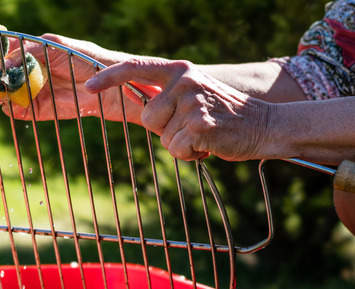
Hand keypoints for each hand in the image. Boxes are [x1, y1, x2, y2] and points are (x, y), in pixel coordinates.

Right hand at [0, 34, 154, 123]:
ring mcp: (28, 91)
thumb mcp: (57, 47)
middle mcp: (25, 71)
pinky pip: (14, 110)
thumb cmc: (86, 60)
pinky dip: (7, 107)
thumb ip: (31, 50)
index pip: (1, 49)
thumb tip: (5, 60)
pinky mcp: (34, 110)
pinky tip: (7, 103)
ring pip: (0, 93)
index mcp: (29, 50)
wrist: (107, 88)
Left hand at [85, 57, 272, 160]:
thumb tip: (136, 104)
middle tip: (193, 126)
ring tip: (204, 134)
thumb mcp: (194, 95)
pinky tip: (210, 144)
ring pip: (162, 137)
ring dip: (180, 144)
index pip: (136, 68)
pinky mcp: (198, 125)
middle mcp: (184, 81)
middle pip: (148, 118)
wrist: (266, 126)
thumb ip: (168, 96)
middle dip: (166, 130)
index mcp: (180, 70)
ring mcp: (191, 102)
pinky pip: (177, 149)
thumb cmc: (225, 116)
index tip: (88, 87)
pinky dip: (191, 154)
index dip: (109, 78)